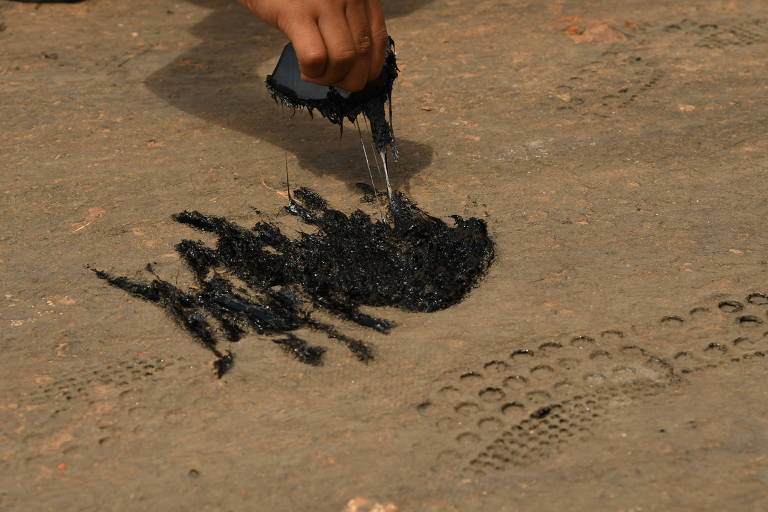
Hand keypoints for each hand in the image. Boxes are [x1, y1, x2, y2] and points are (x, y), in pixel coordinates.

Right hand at [239, 0, 387, 91]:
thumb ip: (347, 20)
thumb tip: (354, 63)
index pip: (379, 41)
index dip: (369, 69)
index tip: (352, 76)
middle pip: (362, 56)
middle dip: (348, 80)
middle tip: (329, 78)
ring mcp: (325, 3)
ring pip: (343, 60)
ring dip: (329, 78)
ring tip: (313, 74)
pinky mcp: (297, 13)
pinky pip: (315, 57)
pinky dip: (312, 72)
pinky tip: (304, 69)